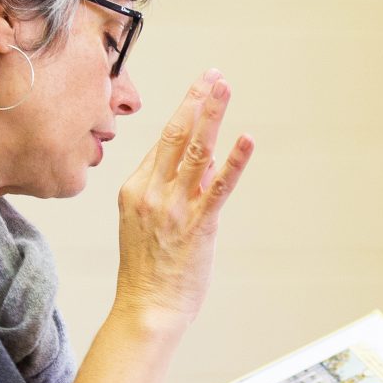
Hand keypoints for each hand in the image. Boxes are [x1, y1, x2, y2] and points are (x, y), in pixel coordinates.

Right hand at [112, 71, 253, 327]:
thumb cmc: (148, 271)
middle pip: (176, 136)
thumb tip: (204, 165)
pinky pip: (218, 187)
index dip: (185, 111)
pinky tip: (246, 138)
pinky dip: (234, 161)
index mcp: (136, 188)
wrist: (146, 308)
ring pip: (195, 152)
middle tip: (213, 74)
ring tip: (224, 88)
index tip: (200, 87)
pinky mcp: (197, 226)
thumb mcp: (148, 222)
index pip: (164, 141)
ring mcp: (174, 208)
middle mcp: (152, 192)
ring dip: (212, 116)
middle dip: (197, 102)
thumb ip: (173, 190)